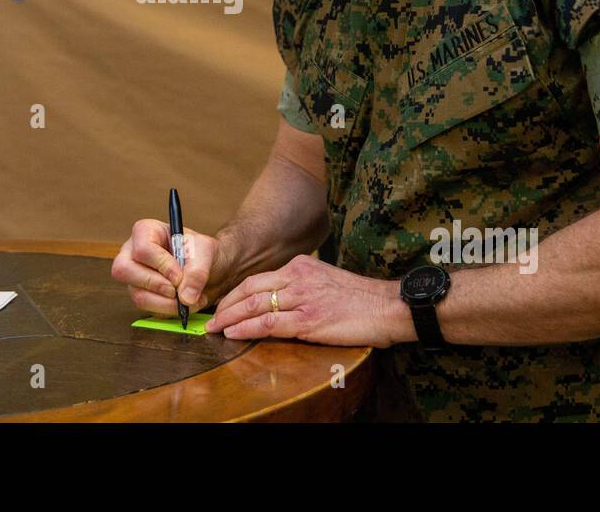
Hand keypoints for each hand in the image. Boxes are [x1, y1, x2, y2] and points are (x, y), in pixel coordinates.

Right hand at [111, 219, 229, 315]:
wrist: (210, 269)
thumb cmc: (202, 252)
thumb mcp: (205, 251)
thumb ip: (197, 271)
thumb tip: (185, 297)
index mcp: (145, 232)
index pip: (142, 249)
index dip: (161, 265)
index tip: (179, 276)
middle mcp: (132, 253)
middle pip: (124, 271)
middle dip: (155, 285)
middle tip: (178, 291)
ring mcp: (134, 277)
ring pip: (137, 295)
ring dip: (167, 303)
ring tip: (190, 299)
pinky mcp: (141, 296)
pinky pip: (148, 309)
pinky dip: (170, 311)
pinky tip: (186, 304)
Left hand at [205, 254, 405, 347]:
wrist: (388, 307)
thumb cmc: (361, 299)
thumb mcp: (326, 281)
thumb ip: (303, 286)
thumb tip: (281, 299)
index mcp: (301, 265)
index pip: (260, 278)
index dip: (237, 292)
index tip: (224, 303)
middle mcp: (298, 276)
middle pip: (250, 288)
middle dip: (226, 303)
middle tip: (211, 316)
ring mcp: (302, 297)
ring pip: (254, 305)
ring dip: (229, 317)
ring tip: (214, 327)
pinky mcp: (308, 319)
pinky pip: (268, 323)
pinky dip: (246, 328)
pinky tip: (232, 333)